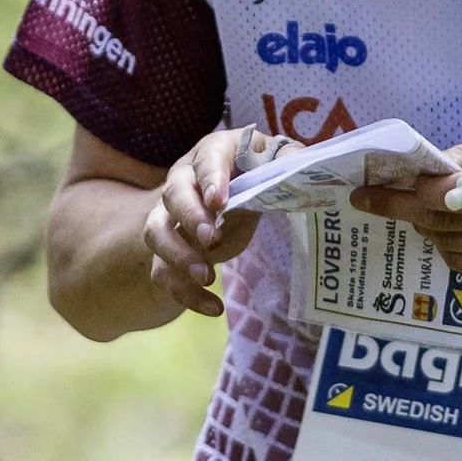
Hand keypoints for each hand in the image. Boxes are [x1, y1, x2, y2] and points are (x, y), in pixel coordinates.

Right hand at [144, 126, 269, 317]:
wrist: (232, 193)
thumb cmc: (254, 173)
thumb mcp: (274, 165)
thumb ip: (288, 163)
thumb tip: (305, 167)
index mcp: (213, 152)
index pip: (207, 159)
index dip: (211, 179)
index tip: (219, 201)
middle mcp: (183, 180)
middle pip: (173, 194)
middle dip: (191, 217)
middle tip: (212, 240)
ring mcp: (170, 214)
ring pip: (156, 232)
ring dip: (177, 255)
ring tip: (206, 276)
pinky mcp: (168, 249)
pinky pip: (163, 271)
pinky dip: (185, 292)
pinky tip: (213, 307)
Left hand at [353, 133, 461, 299]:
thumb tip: (433, 164)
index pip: (446, 193)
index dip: (404, 192)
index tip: (371, 189)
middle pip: (437, 222)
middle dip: (404, 209)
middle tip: (378, 198)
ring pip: (445, 245)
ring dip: (427, 228)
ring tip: (424, 212)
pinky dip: (449, 247)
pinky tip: (455, 232)